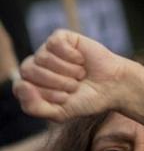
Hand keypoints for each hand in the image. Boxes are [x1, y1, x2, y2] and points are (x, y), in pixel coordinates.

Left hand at [15, 30, 136, 123]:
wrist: (114, 87)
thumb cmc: (88, 99)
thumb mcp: (60, 113)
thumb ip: (34, 108)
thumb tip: (21, 85)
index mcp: (31, 83)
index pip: (21, 86)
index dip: (46, 93)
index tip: (66, 98)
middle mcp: (36, 65)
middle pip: (29, 70)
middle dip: (56, 82)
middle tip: (75, 86)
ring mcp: (47, 50)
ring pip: (42, 57)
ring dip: (67, 70)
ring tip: (80, 74)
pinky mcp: (61, 38)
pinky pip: (54, 44)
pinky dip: (70, 56)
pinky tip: (81, 60)